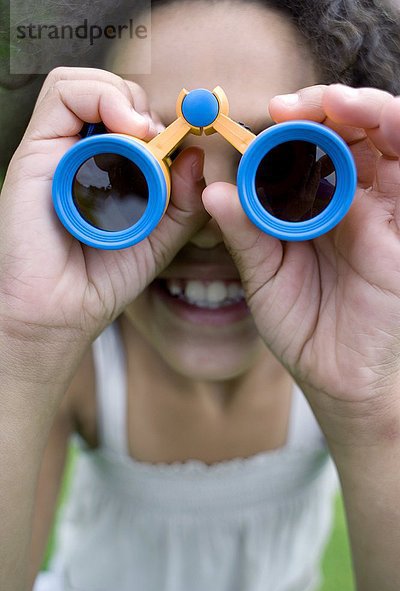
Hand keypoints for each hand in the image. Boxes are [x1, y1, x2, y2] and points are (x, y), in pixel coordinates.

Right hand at [0, 67, 207, 362]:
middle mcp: (77, 155)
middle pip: (109, 94)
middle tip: (160, 142)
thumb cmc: (104, 279)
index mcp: (105, 170)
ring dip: (124, 99)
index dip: (160, 119)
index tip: (185, 144)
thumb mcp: (161, 239)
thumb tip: (196, 155)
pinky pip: (62, 94)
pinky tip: (127, 129)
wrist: (63, 312)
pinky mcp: (35, 152)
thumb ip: (184, 202)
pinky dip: (100, 98)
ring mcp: (55, 151)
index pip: (130, 117)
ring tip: (143, 135)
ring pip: (84, 85)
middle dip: (144, 107)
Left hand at [202, 84, 399, 446]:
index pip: (311, 146)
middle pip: (352, 132)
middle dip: (328, 107)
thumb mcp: (263, 276)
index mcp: (312, 206)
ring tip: (337, 104)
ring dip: (368, 113)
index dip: (294, 123)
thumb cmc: (300, 325)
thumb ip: (244, 233)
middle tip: (294, 106)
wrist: (334, 376)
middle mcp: (351, 201)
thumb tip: (211, 191)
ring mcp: (382, 214)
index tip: (267, 113)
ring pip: (390, 142)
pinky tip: (382, 129)